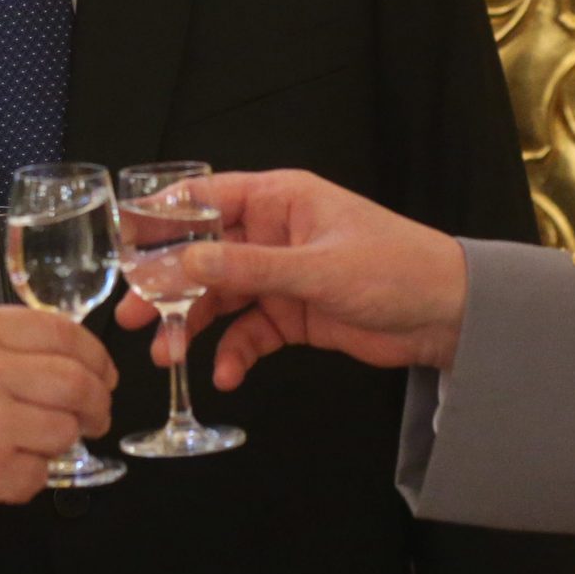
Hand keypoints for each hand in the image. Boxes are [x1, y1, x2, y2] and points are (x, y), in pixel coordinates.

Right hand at [0, 302, 114, 537]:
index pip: (60, 331)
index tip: (102, 374)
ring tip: (28, 449)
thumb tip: (43, 355)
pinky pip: (34, 476)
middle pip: (75, 382)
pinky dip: (24, 480)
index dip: (93, 356)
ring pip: (61, 432)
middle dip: (95, 404)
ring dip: (54, 445)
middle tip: (95, 417)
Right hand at [114, 170, 464, 389]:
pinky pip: (250, 332)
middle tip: (132, 314)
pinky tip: (226, 374)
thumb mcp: (319, 268)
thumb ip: (249, 269)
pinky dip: (235, 353)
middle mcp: (274, 234)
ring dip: (194, 326)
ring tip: (169, 356)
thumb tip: (185, 262)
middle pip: (205, 256)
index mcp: (281, 200)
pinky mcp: (294, 315)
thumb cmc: (398, 269)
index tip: (123, 243)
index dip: (162, 219)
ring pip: (221, 298)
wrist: (451, 317)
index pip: (207, 199)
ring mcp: (282, 276)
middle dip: (167, 285)